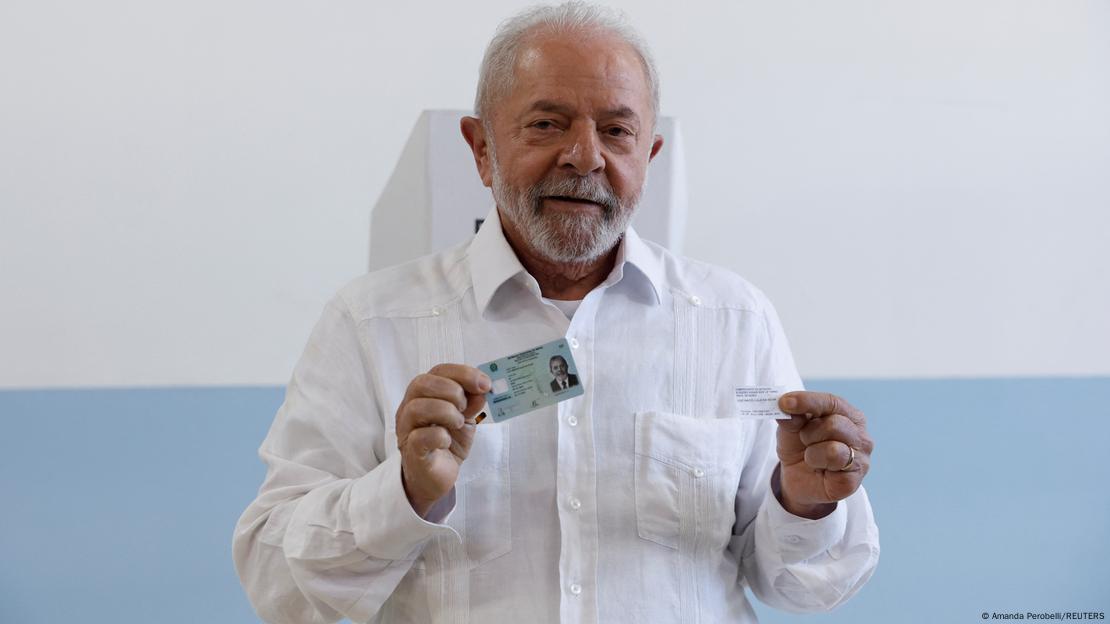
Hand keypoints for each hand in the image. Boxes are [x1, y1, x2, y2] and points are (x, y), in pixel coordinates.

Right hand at [396, 364, 490, 516]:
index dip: (463, 373)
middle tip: (465, 407)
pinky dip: (439, 435)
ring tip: (458, 423)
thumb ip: (472, 401)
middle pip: (422, 383)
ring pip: (417, 408)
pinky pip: (420, 437)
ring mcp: (407, 429)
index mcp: (424, 395)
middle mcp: (410, 407)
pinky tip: (447, 440)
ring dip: (446, 412)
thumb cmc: (448, 442)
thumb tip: (482, 389)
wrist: (438, 476)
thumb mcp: (465, 417)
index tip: (484, 384)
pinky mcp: (412, 451)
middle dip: (451, 391)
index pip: (438, 371)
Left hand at [775, 391, 872, 518]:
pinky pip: (833, 467)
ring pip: (833, 448)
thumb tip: (785, 406)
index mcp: (848, 415)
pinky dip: (818, 465)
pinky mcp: (854, 480)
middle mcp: (860, 435)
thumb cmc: (800, 448)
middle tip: (803, 440)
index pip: (831, 402)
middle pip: (833, 424)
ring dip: (812, 452)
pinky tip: (819, 469)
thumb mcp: (790, 428)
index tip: (784, 402)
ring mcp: (861, 458)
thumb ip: (791, 417)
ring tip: (810, 457)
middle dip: (809, 433)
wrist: (798, 480)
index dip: (807, 401)